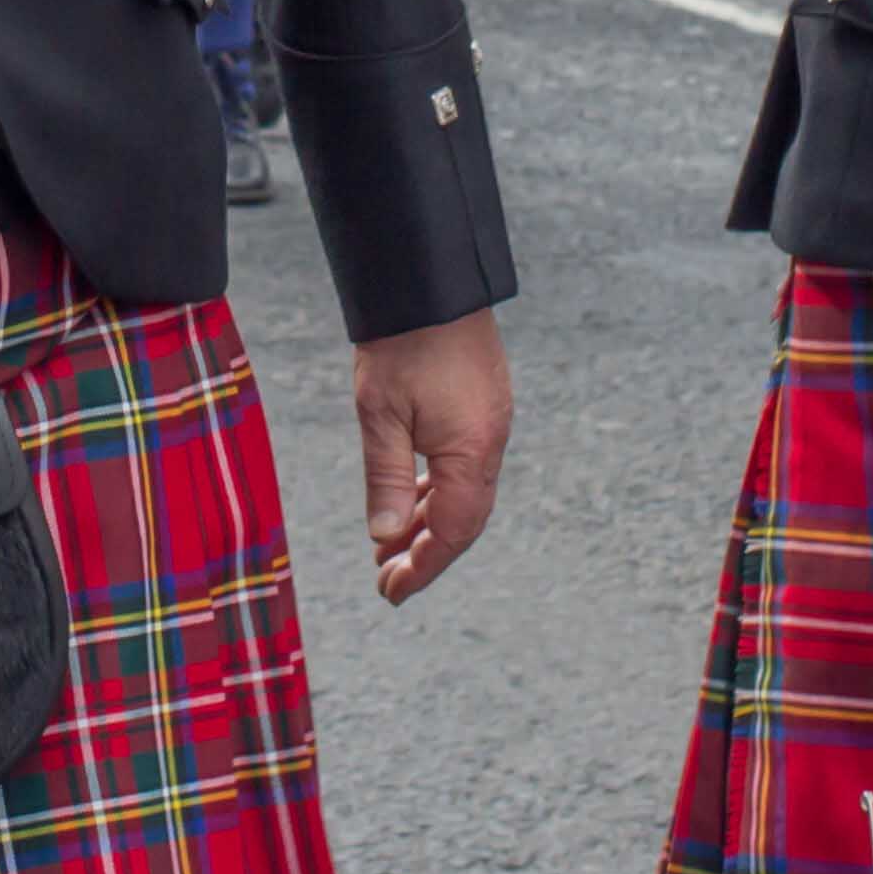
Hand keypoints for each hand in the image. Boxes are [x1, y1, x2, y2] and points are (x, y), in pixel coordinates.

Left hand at [350, 312, 512, 603]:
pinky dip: (437, 492)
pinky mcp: (483, 408)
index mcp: (472, 451)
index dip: (423, 567)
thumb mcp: (381, 415)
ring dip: (429, 523)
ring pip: (464, 494)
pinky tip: (411, 499)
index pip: (453, 531)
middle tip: (387, 580)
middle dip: (426, 553)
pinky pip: (464, 468)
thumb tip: (385, 537)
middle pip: (465, 520)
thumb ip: (386, 479)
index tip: (391, 593)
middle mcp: (491, 443)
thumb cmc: (401, 344)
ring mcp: (490, 424)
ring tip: (390, 547)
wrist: (429, 280)